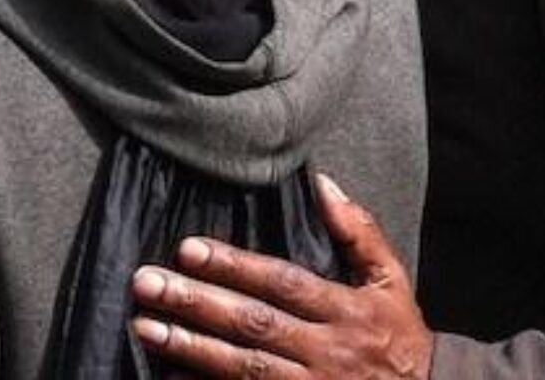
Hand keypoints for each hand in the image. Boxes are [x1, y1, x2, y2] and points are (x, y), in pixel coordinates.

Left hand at [131, 175, 433, 379]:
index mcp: (345, 309)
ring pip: (242, 367)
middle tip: (147, 283)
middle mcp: (325, 349)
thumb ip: (359, 231)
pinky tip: (170, 373)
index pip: (282, 282)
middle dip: (197, 302)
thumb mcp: (391, 279)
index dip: (236, 266)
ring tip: (145, 327)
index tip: (189, 248)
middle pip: (253, 324)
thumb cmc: (399, 335)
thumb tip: (322, 184)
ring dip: (190, 347)